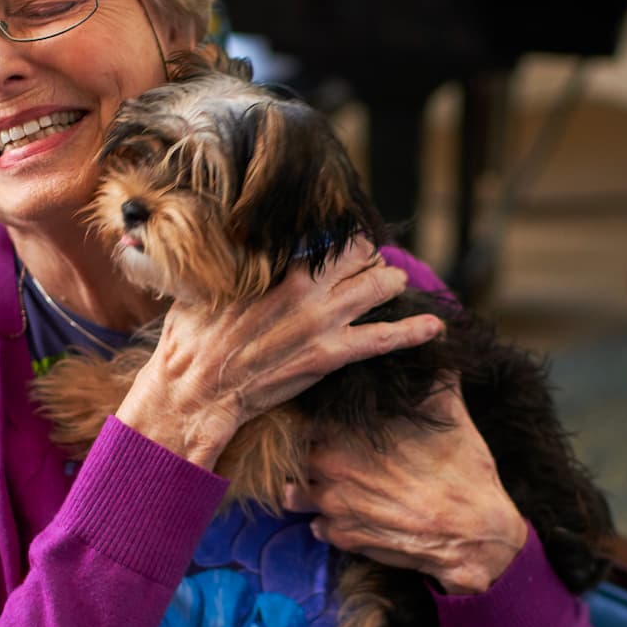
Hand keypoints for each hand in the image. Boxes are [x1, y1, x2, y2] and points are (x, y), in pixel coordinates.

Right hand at [116, 238, 442, 466]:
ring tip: (393, 284)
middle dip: (367, 257)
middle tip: (366, 264)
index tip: (340, 244)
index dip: (336, 240)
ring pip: (378, 285)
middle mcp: (305, 286)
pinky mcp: (332, 355)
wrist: (197, 390)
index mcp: (274, 265)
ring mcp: (322, 320)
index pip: (323, 237)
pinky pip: (385, 338)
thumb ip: (227, 264)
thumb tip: (225, 243)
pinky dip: (414, 331)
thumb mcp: (203, 287)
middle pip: (359, 255)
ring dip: (390, 282)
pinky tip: (435, 326)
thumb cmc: (192, 340)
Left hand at [284, 381, 527, 595]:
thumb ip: (435, 373)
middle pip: (299, 454)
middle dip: (312, 452)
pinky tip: (351, 512)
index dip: (316, 416)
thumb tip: (442, 332)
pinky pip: (317, 527)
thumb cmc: (462, 471)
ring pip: (297, 493)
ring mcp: (332, 506)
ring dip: (310, 488)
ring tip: (335, 484)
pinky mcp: (343, 538)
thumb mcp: (452, 411)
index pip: (306, 415)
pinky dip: (329, 521)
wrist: (475, 534)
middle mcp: (330, 467)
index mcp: (346, 431)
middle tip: (333, 451)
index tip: (329, 419)